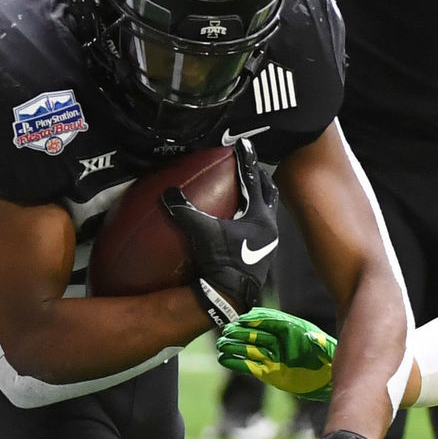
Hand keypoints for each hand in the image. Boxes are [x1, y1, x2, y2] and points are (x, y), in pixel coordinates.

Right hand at [162, 139, 278, 326]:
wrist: (231, 294)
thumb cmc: (222, 262)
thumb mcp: (202, 233)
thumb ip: (185, 212)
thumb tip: (167, 192)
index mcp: (259, 216)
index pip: (252, 180)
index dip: (246, 161)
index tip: (244, 144)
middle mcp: (269, 226)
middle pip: (269, 193)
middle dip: (261, 178)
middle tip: (251, 167)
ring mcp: (269, 242)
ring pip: (269, 211)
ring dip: (260, 199)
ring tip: (249, 191)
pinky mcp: (263, 255)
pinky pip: (262, 227)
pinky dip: (254, 218)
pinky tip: (242, 222)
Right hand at [217, 307, 336, 400]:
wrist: (328, 379)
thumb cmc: (328, 360)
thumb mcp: (327, 350)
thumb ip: (320, 344)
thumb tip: (314, 337)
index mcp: (291, 330)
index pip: (271, 321)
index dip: (257, 319)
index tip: (244, 319)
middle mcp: (279, 342)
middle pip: (257, 333)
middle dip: (242, 332)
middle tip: (228, 331)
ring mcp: (272, 356)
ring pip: (250, 348)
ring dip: (235, 346)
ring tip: (221, 345)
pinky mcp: (268, 372)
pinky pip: (249, 366)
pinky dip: (236, 362)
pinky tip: (224, 359)